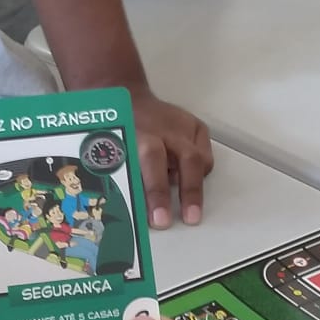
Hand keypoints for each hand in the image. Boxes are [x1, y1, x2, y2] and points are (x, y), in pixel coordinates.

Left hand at [131, 84, 213, 229]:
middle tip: (190, 219)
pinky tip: (184, 177)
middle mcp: (166, 128)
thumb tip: (137, 214)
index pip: (152, 162)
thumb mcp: (114, 152)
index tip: (160, 220)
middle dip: (189, 192)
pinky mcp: (196, 126)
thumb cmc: (117, 131)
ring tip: (189, 209)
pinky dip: (198, 172)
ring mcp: (183, 126)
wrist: (126, 99)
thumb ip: (128, 178)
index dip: (157, 193)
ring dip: (194, 186)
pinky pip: (204, 155)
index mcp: (140, 133)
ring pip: (200, 159)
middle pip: (187, 159)